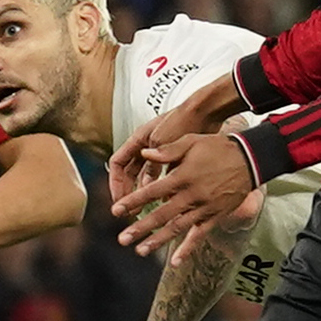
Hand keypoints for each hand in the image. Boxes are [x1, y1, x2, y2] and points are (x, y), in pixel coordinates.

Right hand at [106, 78, 233, 209]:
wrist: (205, 111)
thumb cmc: (182, 121)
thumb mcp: (161, 142)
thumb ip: (152, 163)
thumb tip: (145, 185)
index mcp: (138, 140)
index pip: (117, 163)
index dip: (115, 182)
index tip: (118, 198)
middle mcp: (146, 147)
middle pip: (130, 172)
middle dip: (128, 191)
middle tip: (130, 209)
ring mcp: (160, 152)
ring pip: (146, 175)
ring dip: (143, 191)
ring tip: (146, 208)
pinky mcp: (175, 156)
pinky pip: (162, 175)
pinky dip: (161, 186)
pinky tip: (166, 198)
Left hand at [114, 128, 260, 256]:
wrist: (251, 158)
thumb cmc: (219, 147)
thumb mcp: (191, 141)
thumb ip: (167, 151)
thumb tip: (144, 153)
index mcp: (182, 177)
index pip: (151, 192)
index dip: (133, 202)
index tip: (116, 211)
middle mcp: (191, 195)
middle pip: (161, 215)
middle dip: (140, 228)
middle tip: (122, 239)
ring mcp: (204, 208)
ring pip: (177, 228)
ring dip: (158, 240)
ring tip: (140, 251)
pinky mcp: (216, 216)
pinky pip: (200, 235)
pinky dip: (188, 249)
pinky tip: (175, 261)